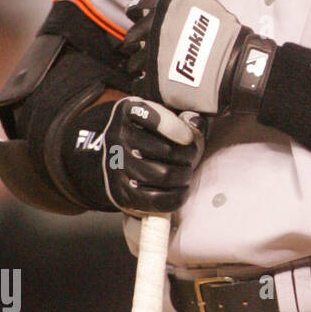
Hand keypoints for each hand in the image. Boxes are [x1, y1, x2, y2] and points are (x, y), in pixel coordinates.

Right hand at [101, 97, 205, 213]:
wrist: (114, 157)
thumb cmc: (148, 133)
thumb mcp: (161, 116)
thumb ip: (182, 117)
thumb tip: (196, 123)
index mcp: (129, 111)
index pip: (148, 116)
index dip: (172, 127)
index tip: (188, 137)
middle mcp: (118, 137)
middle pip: (165, 150)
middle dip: (188, 156)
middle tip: (192, 157)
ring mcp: (116, 166)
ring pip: (162, 175)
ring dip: (183, 175)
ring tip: (186, 172)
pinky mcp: (121, 192)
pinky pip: (156, 199)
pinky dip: (177, 196)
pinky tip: (182, 189)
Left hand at [121, 0, 274, 115]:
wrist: (236, 65)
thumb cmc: (228, 38)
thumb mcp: (207, 8)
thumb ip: (185, 9)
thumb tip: (176, 12)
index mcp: (167, 10)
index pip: (140, 6)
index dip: (136, 12)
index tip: (134, 16)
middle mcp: (155, 30)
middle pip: (133, 35)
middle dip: (133, 41)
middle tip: (136, 47)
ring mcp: (153, 56)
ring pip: (135, 61)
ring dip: (136, 63)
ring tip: (141, 68)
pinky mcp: (155, 81)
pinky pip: (139, 83)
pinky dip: (140, 83)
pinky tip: (144, 83)